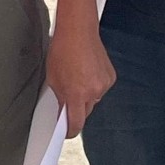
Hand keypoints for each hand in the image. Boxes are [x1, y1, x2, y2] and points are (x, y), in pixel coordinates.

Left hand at [46, 21, 115, 137]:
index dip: (70, 130)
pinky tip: (87, 72)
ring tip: (77, 78)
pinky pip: (101, 88)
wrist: (78, 31)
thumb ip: (60, 98)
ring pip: (94, 99)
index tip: (67, 132)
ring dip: (86, 95)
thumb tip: (63, 111)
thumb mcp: (53, 78)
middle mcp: (93, 92)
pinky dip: (94, 85)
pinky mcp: (111, 77)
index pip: (76, 122)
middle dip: (77, 109)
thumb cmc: (62, 51)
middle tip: (69, 98)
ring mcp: (104, 85)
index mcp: (76, 94)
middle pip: (86, 111)